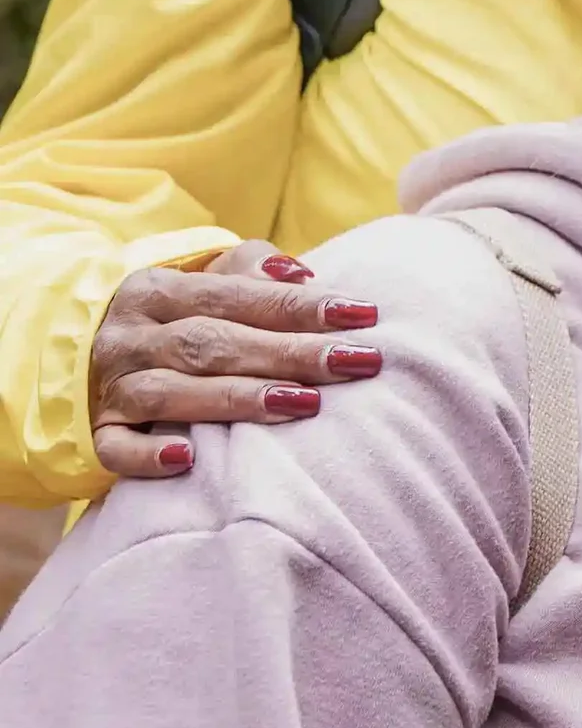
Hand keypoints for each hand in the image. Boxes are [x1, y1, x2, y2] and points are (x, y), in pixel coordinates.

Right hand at [89, 241, 382, 477]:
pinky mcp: (95, 434)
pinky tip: (188, 458)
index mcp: (158, 290)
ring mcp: (109, 387)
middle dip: (290, 353)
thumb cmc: (170, 317)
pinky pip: (116, 448)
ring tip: (305, 404)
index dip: (301, 306)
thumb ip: (250, 269)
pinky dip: (147, 456)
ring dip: (239, 398)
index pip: (238, 296)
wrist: (72, 356)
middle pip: (214, 343)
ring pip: (172, 392)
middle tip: (356, 362)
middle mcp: (130, 336)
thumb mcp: (200, 279)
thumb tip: (301, 274)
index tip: (363, 315)